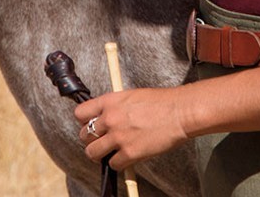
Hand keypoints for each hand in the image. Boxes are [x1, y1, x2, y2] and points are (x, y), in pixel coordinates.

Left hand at [75, 87, 189, 168]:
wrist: (179, 112)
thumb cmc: (161, 102)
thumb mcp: (132, 95)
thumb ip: (116, 106)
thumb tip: (106, 117)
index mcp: (111, 101)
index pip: (80, 113)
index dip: (83, 121)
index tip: (90, 125)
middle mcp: (110, 118)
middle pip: (84, 135)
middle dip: (91, 140)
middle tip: (101, 140)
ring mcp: (119, 136)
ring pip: (92, 153)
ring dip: (99, 154)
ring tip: (108, 152)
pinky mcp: (129, 153)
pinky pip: (113, 164)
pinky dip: (118, 163)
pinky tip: (126, 157)